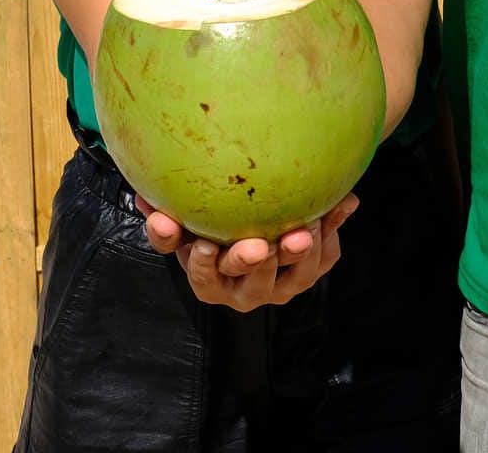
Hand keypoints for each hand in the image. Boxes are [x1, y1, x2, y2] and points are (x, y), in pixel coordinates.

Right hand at [133, 192, 359, 309]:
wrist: (256, 226)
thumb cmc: (211, 225)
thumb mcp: (188, 221)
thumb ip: (169, 212)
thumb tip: (143, 197)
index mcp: (208, 278)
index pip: (201, 275)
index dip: (201, 264)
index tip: (203, 246)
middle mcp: (243, 290)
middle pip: (249, 283)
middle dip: (252, 264)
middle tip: (257, 245)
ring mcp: (279, 286)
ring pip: (293, 278)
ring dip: (299, 253)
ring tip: (302, 227)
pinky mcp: (308, 274)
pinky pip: (324, 258)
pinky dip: (333, 231)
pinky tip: (344, 203)